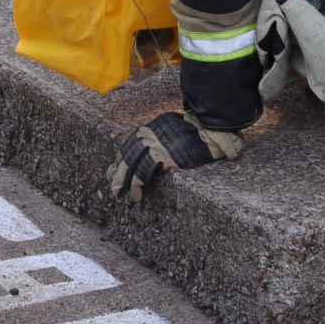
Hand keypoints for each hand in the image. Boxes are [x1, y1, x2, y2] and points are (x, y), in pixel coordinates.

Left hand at [107, 111, 244, 203]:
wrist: (210, 127)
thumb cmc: (196, 128)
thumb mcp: (171, 126)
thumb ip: (159, 135)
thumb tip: (150, 148)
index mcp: (151, 128)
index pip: (129, 146)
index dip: (120, 160)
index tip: (114, 170)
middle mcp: (149, 136)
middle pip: (127, 157)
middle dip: (118, 174)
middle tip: (114, 189)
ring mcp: (156, 146)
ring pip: (132, 167)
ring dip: (125, 184)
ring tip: (123, 197)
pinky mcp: (164, 157)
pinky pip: (144, 173)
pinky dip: (137, 185)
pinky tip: (135, 195)